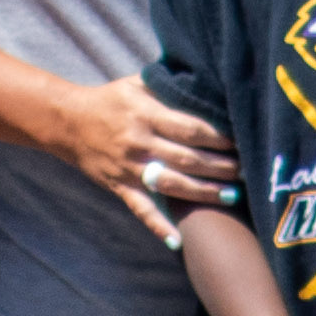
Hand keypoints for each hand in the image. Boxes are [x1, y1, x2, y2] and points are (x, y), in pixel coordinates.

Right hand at [67, 75, 239, 242]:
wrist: (67, 121)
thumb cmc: (111, 99)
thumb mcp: (138, 83)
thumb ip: (169, 83)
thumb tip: (206, 74)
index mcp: (146, 114)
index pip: (190, 128)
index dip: (217, 138)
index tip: (241, 141)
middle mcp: (139, 142)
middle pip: (186, 158)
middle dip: (219, 167)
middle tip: (247, 171)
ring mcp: (129, 167)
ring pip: (171, 185)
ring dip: (203, 193)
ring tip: (232, 197)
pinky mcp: (120, 186)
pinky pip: (141, 209)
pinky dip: (158, 226)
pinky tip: (178, 241)